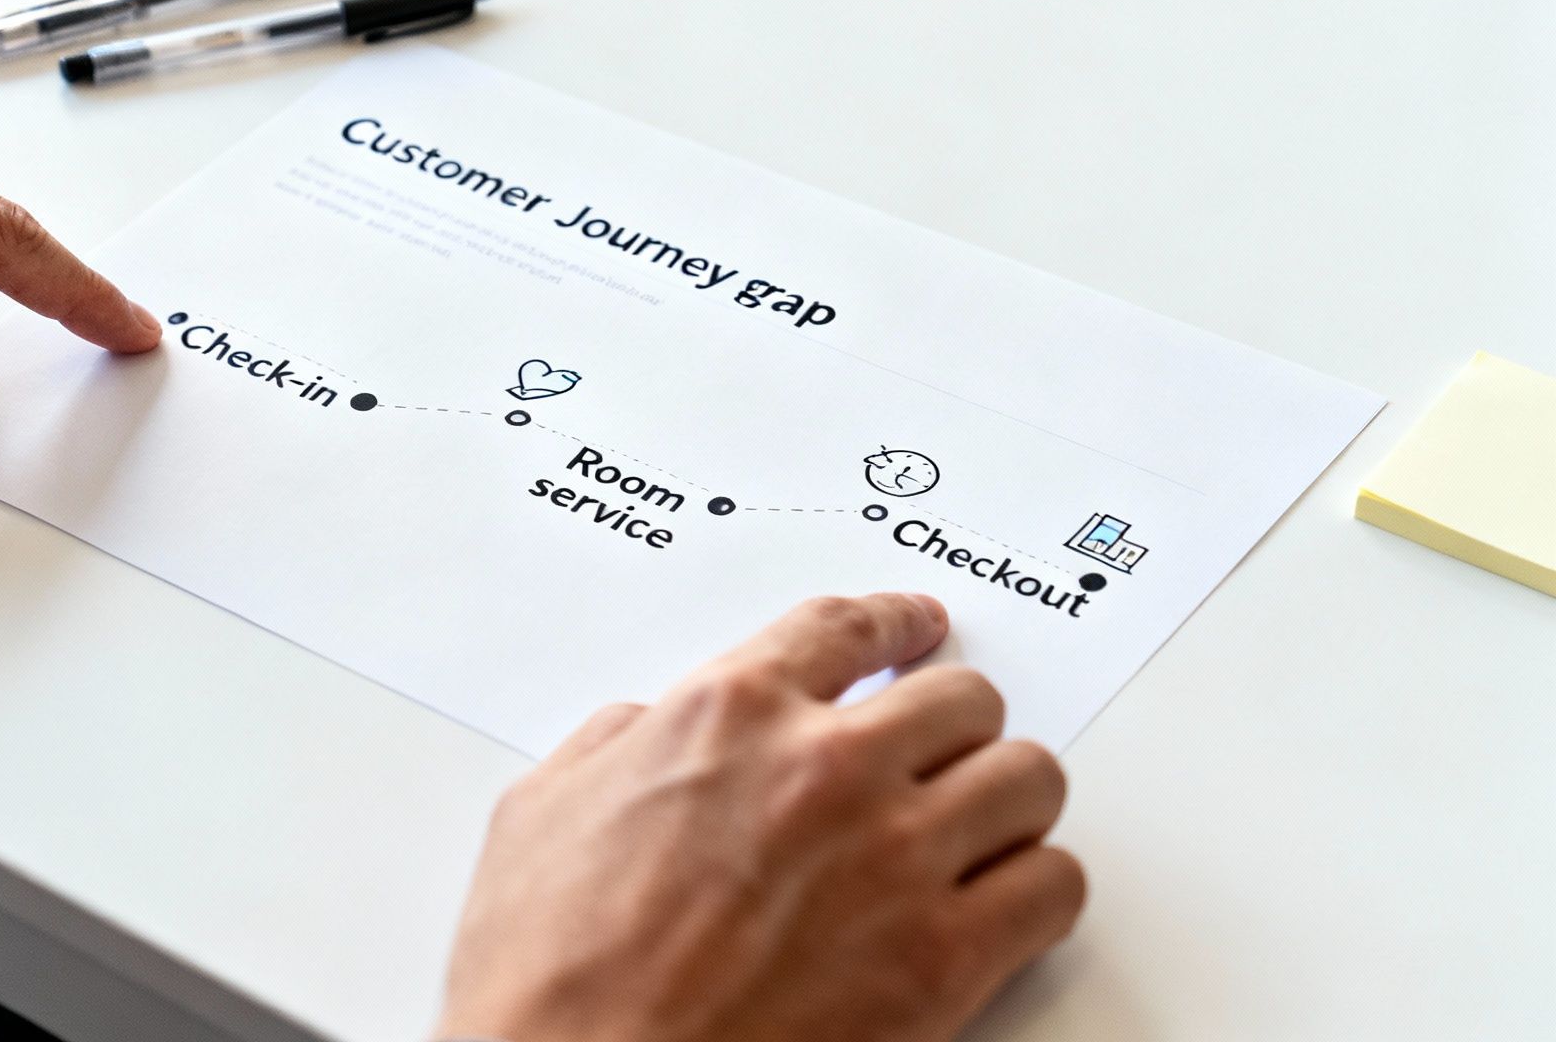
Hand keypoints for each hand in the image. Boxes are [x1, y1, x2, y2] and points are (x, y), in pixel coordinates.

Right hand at [437, 594, 1082, 1041]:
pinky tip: (1002, 901)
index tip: (918, 626)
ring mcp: (895, 859)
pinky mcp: (941, 960)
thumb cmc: (548, 970)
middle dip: (952, 722)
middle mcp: (826, 768)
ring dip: (1006, 798)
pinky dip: (1036, 888)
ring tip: (982, 822)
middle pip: (961, 699)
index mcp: (729, 715)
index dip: (896, 621)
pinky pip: (1052, 887)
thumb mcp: (540, 811)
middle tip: (942, 748)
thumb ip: (612, 746)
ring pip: (1027, 779)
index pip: (846, 628)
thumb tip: (642, 730)